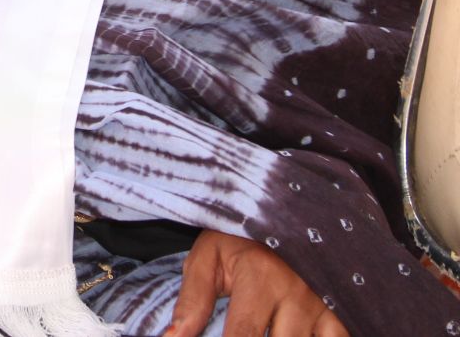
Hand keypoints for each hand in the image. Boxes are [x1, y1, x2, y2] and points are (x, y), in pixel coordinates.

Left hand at [164, 230, 348, 336]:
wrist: (279, 210)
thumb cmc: (237, 239)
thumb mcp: (207, 259)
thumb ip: (191, 302)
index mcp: (260, 277)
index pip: (244, 334)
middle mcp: (298, 292)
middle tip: (242, 334)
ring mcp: (325, 303)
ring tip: (266, 330)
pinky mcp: (342, 311)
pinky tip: (294, 334)